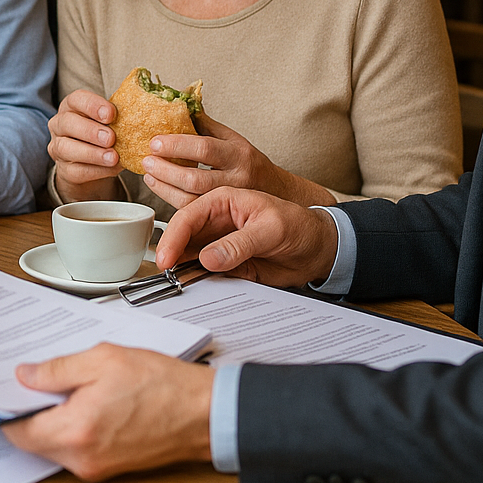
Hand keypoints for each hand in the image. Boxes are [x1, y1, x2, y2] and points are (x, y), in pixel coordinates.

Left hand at [2, 344, 212, 480]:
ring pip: (54, 445)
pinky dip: (70, 427)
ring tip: (61, 386)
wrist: (203, 413)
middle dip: (28, 412)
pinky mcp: (108, 467)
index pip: (19, 431)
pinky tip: (81, 401)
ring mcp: (96, 467)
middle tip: (29, 381)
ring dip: (51, 419)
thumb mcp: (102, 360)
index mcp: (76, 431)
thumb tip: (25, 376)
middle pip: (34, 440)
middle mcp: (82, 458)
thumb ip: (57, 369)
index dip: (5, 409)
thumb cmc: (161, 385)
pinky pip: (75, 448)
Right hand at [47, 89, 127, 202]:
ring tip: (113, 157)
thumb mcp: (110, 122)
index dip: (92, 105)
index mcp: (72, 106)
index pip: (76, 99)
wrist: (93, 164)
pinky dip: (96, 170)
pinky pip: (75, 171)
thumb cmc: (104, 135)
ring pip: (66, 148)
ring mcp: (58, 147)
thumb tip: (146, 114)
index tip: (111, 114)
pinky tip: (112, 168)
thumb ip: (121, 117)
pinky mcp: (64, 170)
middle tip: (111, 138)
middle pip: (68, 123)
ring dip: (92, 153)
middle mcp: (60, 124)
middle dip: (90, 130)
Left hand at [141, 112, 335, 208]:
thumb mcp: (232, 138)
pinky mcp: (224, 217)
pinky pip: (194, 212)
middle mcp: (237, 178)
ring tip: (149, 175)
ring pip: (193, 200)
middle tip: (147, 161)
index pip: (204, 148)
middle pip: (196, 179)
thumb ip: (205, 123)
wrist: (276, 192)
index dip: (177, 145)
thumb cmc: (248, 161)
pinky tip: (159, 187)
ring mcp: (231, 200)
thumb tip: (178, 101)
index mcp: (238, 154)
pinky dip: (172, 200)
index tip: (155, 142)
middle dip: (167, 170)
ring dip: (165, 188)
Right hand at [154, 186, 339, 287]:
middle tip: (164, 269)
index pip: (189, 216)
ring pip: (188, 252)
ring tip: (170, 277)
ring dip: (179, 264)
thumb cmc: (300, 227)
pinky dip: (193, 276)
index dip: (174, 236)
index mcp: (223, 201)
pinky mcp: (225, 262)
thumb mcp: (271, 231)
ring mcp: (219, 242)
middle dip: (169, 249)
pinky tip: (187, 282)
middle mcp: (216, 221)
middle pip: (183, 233)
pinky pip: (203, 270)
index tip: (166, 257)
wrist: (319, 250)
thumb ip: (239, 244)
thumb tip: (207, 258)